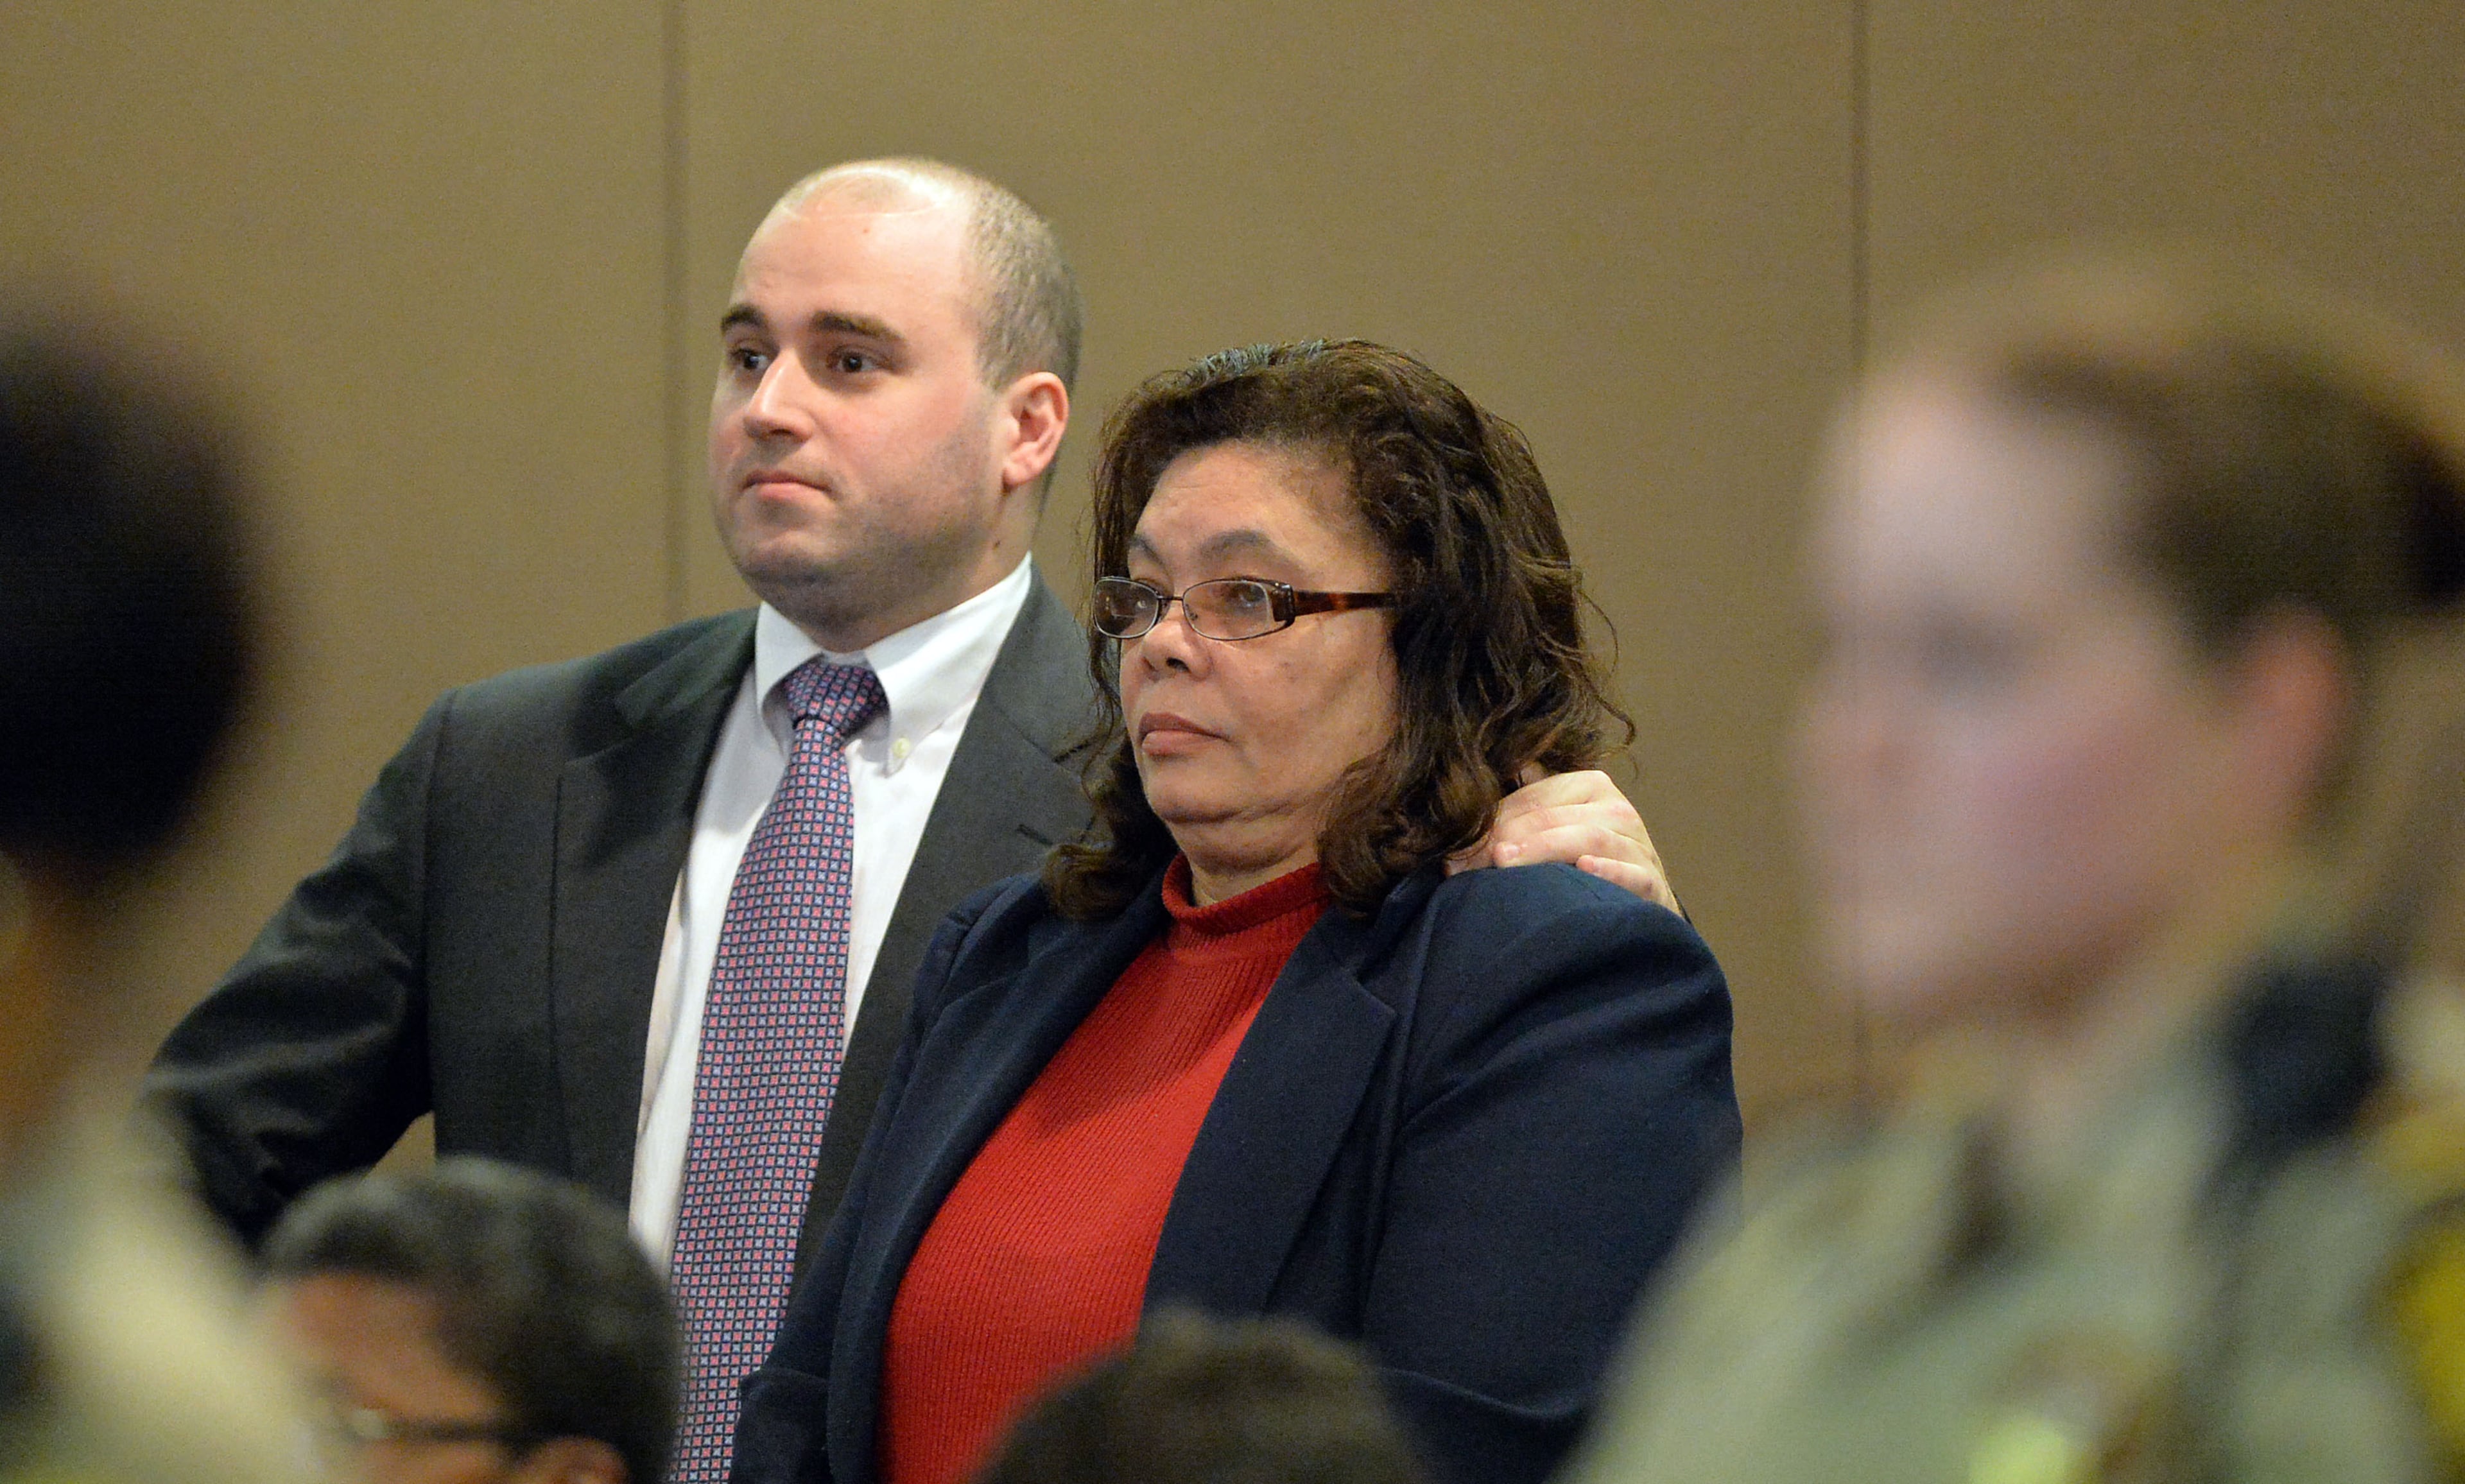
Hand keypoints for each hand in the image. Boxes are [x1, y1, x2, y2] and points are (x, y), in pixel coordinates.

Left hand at [1448, 767, 1680, 915]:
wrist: (1641, 903)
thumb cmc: (1587, 862)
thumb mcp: (1558, 826)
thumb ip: (1526, 803)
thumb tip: (1480, 776)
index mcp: (1591, 786)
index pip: (1531, 799)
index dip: (1489, 824)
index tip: (1453, 854)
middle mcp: (1618, 810)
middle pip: (1552, 817)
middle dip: (1504, 840)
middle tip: (1464, 865)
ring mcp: (1639, 846)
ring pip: (1588, 837)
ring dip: (1543, 850)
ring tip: (1505, 863)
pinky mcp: (1653, 883)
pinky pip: (1633, 873)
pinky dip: (1609, 870)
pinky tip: (1584, 869)